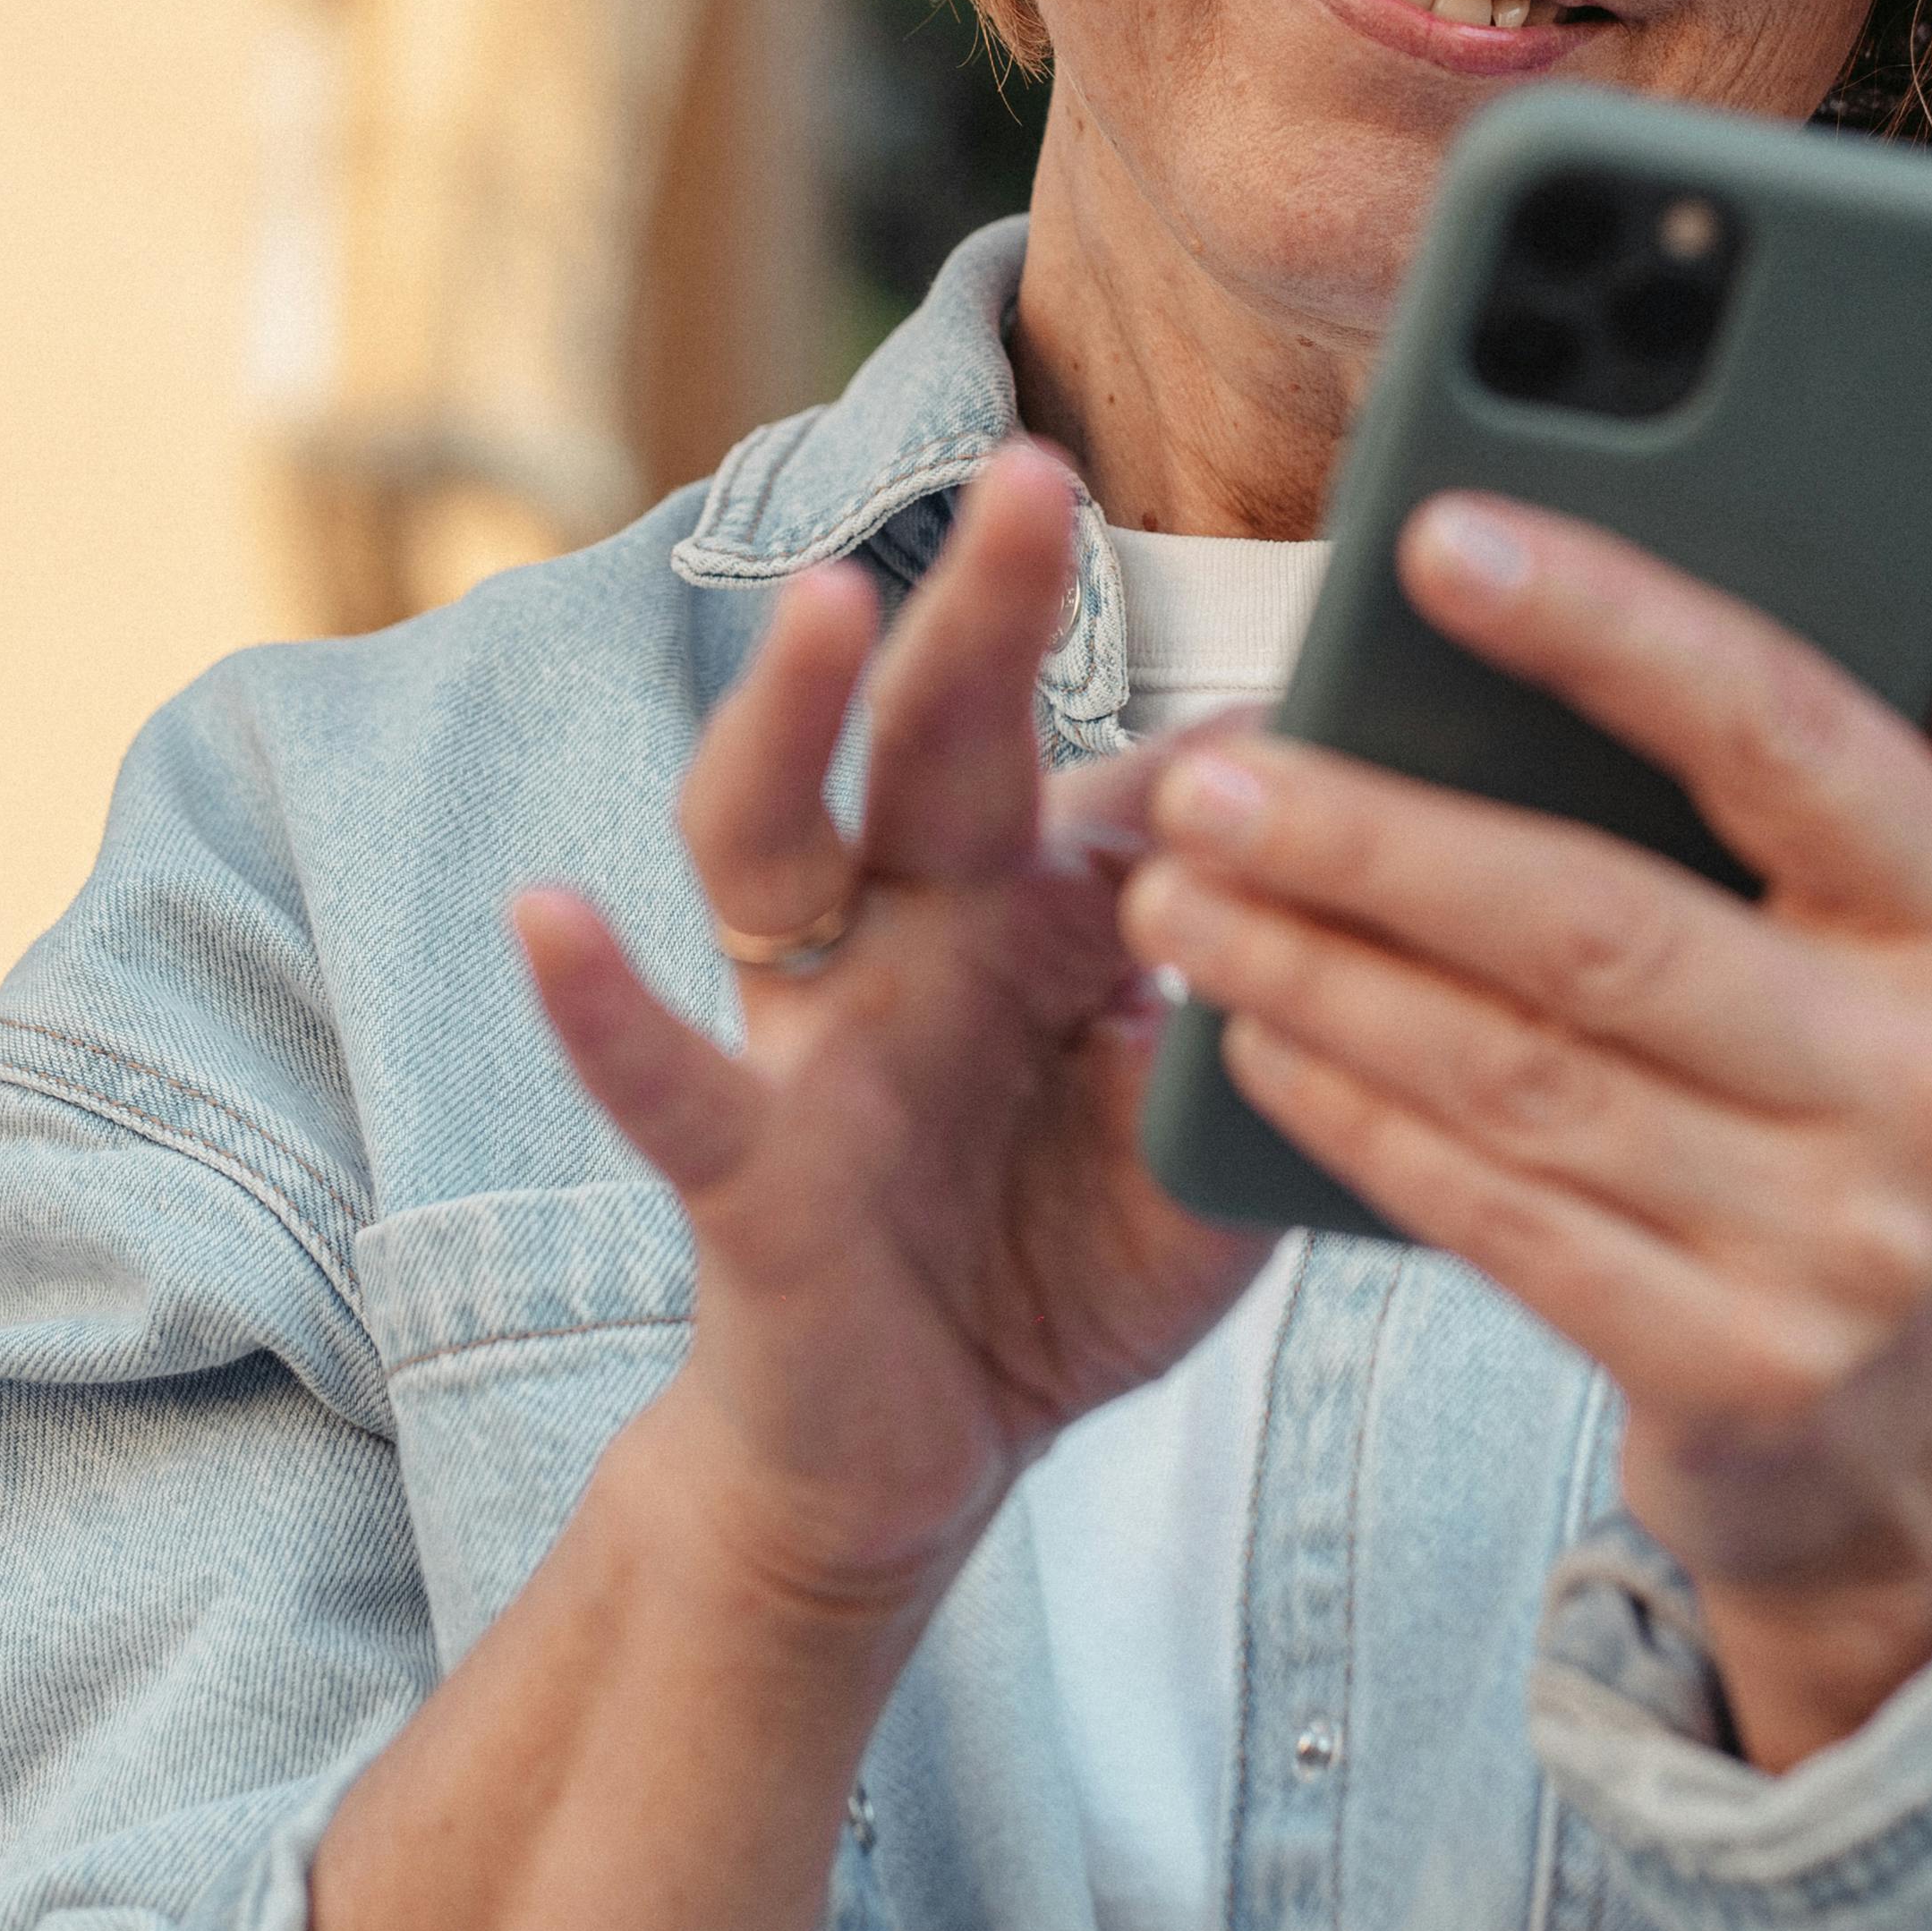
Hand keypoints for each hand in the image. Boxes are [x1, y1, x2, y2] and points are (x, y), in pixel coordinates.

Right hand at [512, 443, 1272, 1622]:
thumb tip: (1381, 877)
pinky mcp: (745, 1166)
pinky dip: (599, 1001)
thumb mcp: (1207, 1146)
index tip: (1330, 623)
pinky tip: (550, 916)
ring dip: (795, 714)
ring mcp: (816, 1033)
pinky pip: (663, 1073)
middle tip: (1039, 468)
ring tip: (831, 602)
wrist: (911, 1462)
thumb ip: (1278, 1026)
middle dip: (988, 600)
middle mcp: (920, 933)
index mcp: (1050, 915)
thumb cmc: (1065, 1269)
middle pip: (941, 734)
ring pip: (775, 837)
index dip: (1229, 728)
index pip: (1137, 780)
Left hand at [1115, 496, 1931, 1767]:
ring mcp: (1842, 1250)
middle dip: (1376, 839)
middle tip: (1208, 771)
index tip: (1434, 539)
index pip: (1785, 737)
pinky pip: (1497, 1214)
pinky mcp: (1731, 1373)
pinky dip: (1358, 1117)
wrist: (1924, 1448)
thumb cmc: (1899, 1109)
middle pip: (1601, 925)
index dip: (1608, 629)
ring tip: (1181, 894)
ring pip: (1518, 1075)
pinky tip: (1256, 1045)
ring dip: (1321, 975)